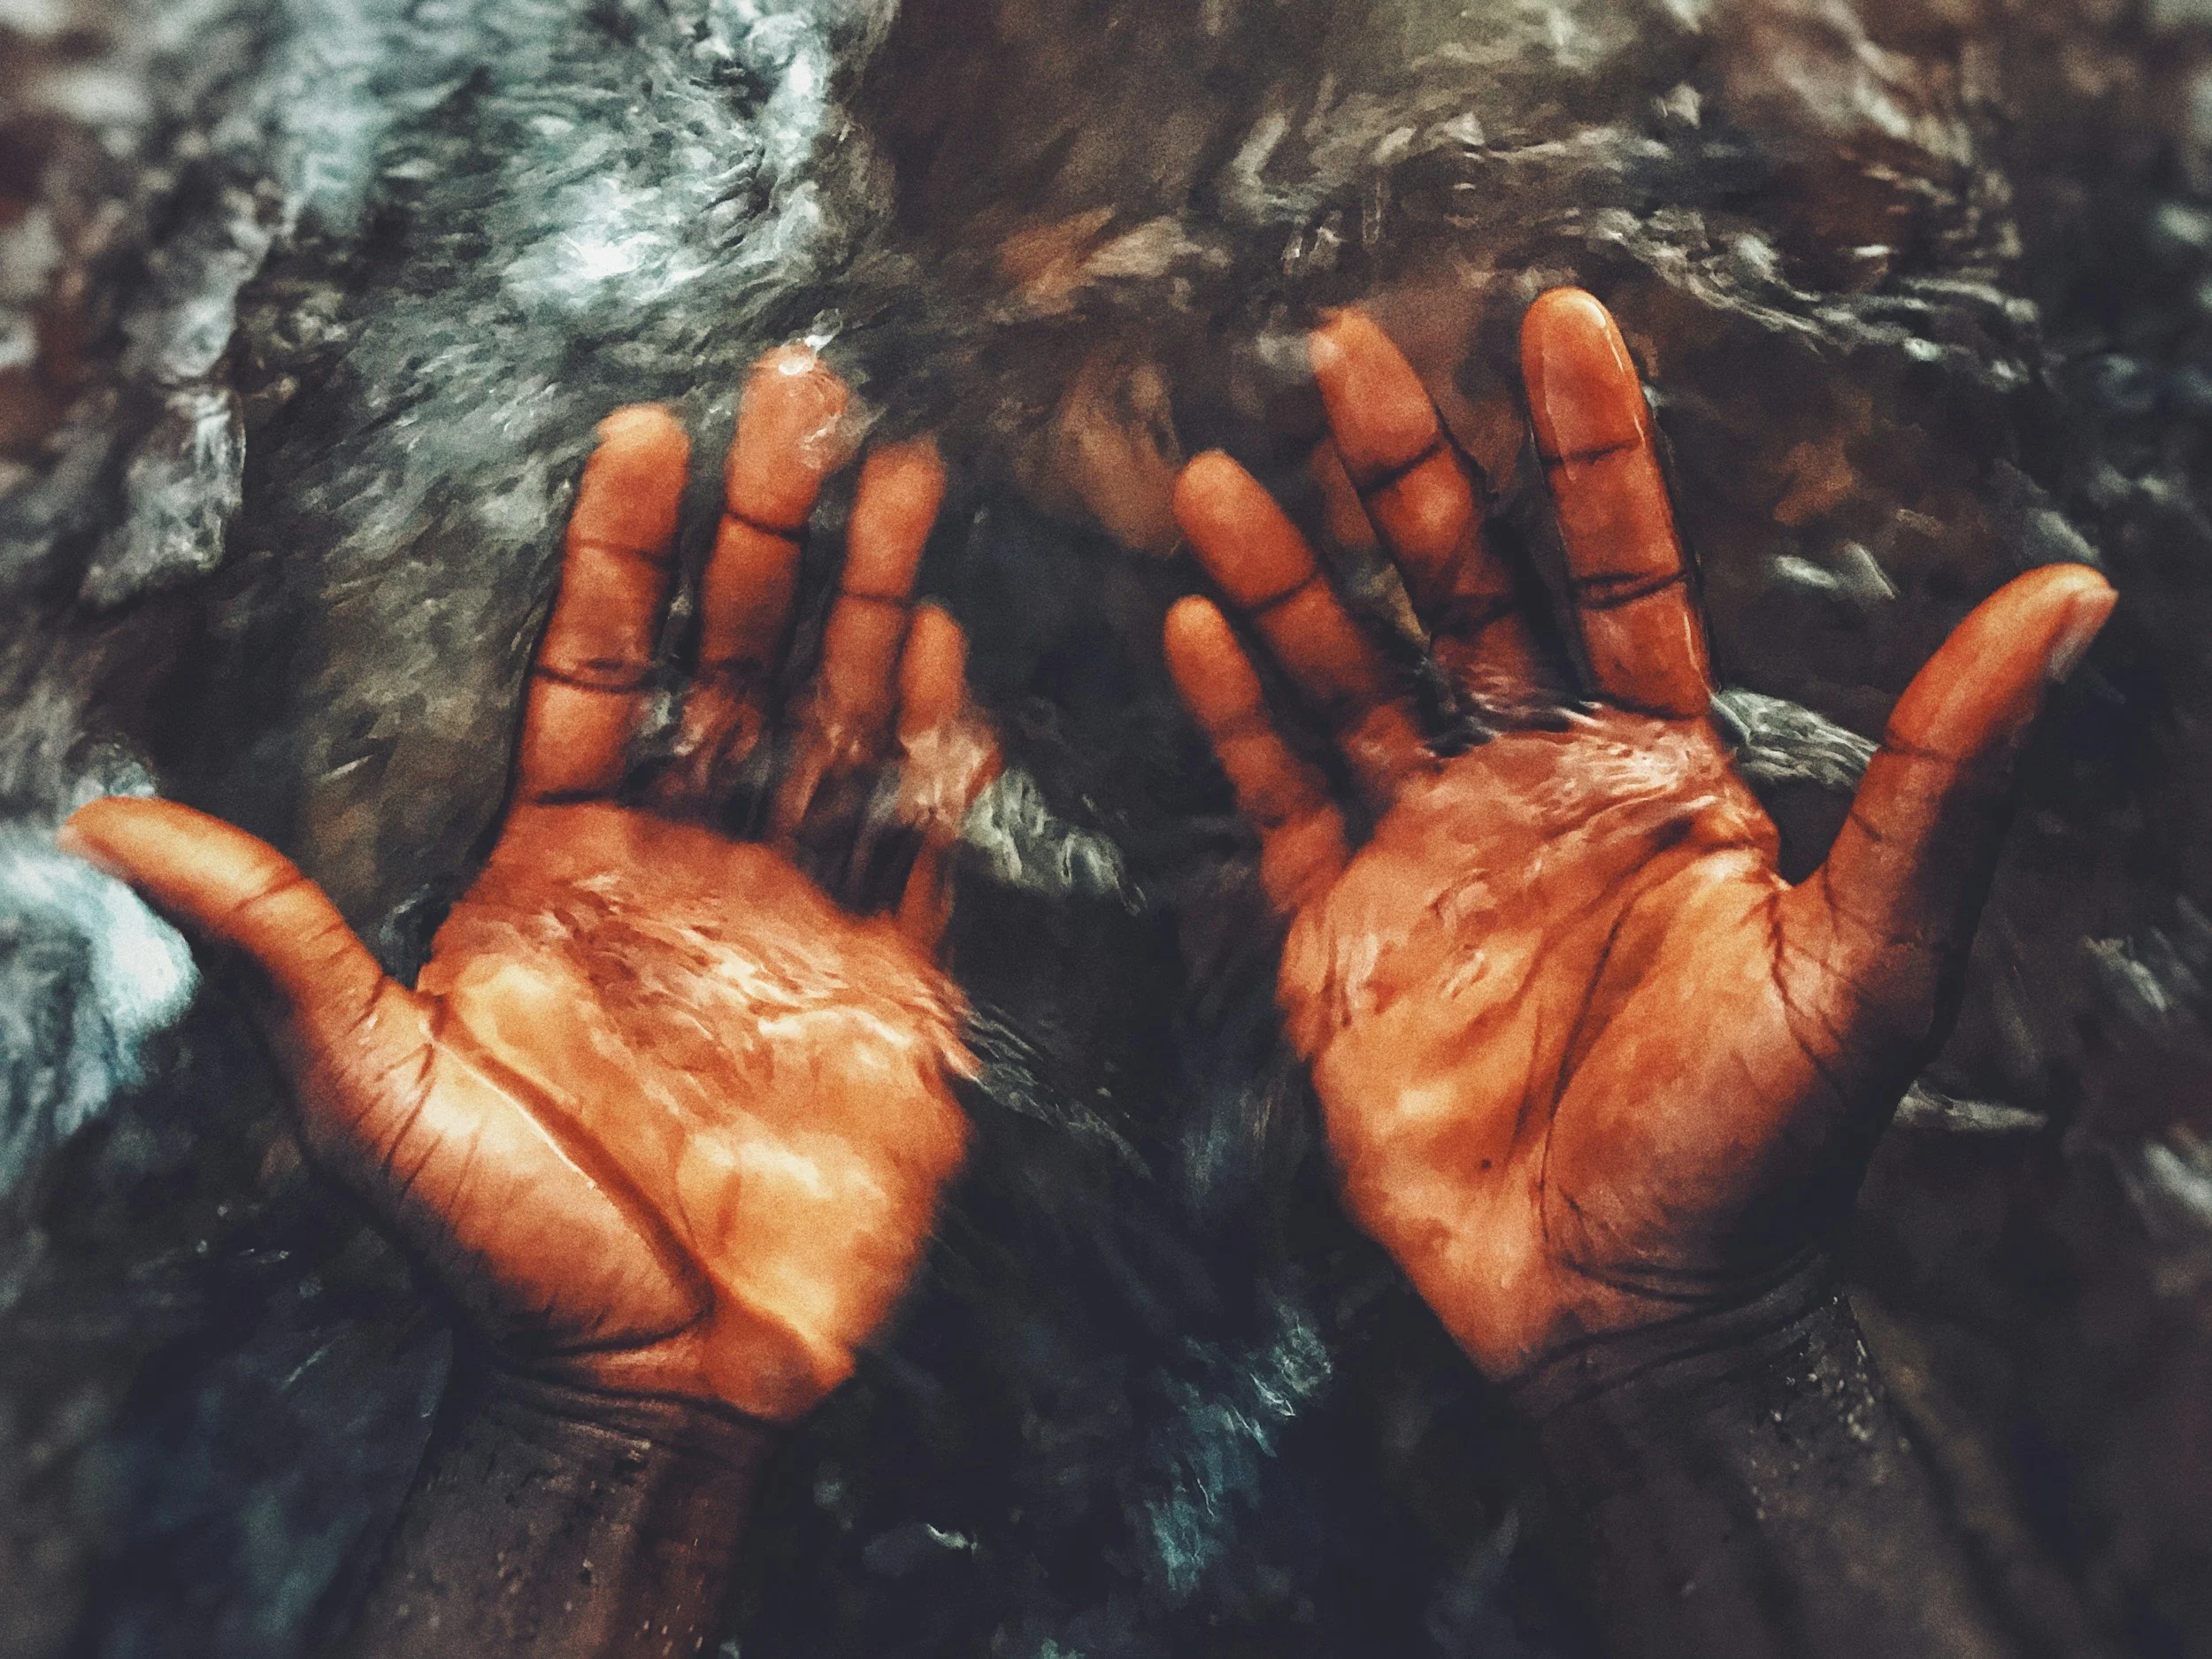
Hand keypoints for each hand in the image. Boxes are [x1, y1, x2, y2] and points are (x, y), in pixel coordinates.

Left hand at [63, 349, 995, 1422]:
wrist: (655, 1384)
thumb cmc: (500, 1250)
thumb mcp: (366, 1093)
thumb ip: (278, 946)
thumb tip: (109, 819)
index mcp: (560, 863)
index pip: (599, 669)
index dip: (626, 552)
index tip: (647, 430)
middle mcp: (683, 863)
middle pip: (737, 660)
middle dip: (773, 528)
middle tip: (807, 391)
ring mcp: (794, 915)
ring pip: (841, 720)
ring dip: (874, 598)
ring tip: (905, 472)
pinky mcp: (889, 985)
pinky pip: (919, 841)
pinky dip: (936, 744)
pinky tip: (948, 645)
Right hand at [1164, 290, 2113, 1381]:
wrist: (1622, 1315)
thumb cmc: (1761, 1151)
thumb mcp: (1872, 961)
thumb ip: (1945, 779)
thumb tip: (2073, 591)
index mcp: (1662, 768)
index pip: (1621, 569)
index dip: (1588, 450)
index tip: (1557, 322)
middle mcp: (1536, 784)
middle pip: (1458, 594)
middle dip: (1403, 473)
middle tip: (1342, 351)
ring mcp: (1427, 853)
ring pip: (1347, 680)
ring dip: (1290, 579)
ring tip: (1220, 477)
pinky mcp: (1337, 934)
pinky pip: (1279, 800)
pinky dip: (1238, 715)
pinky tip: (1198, 626)